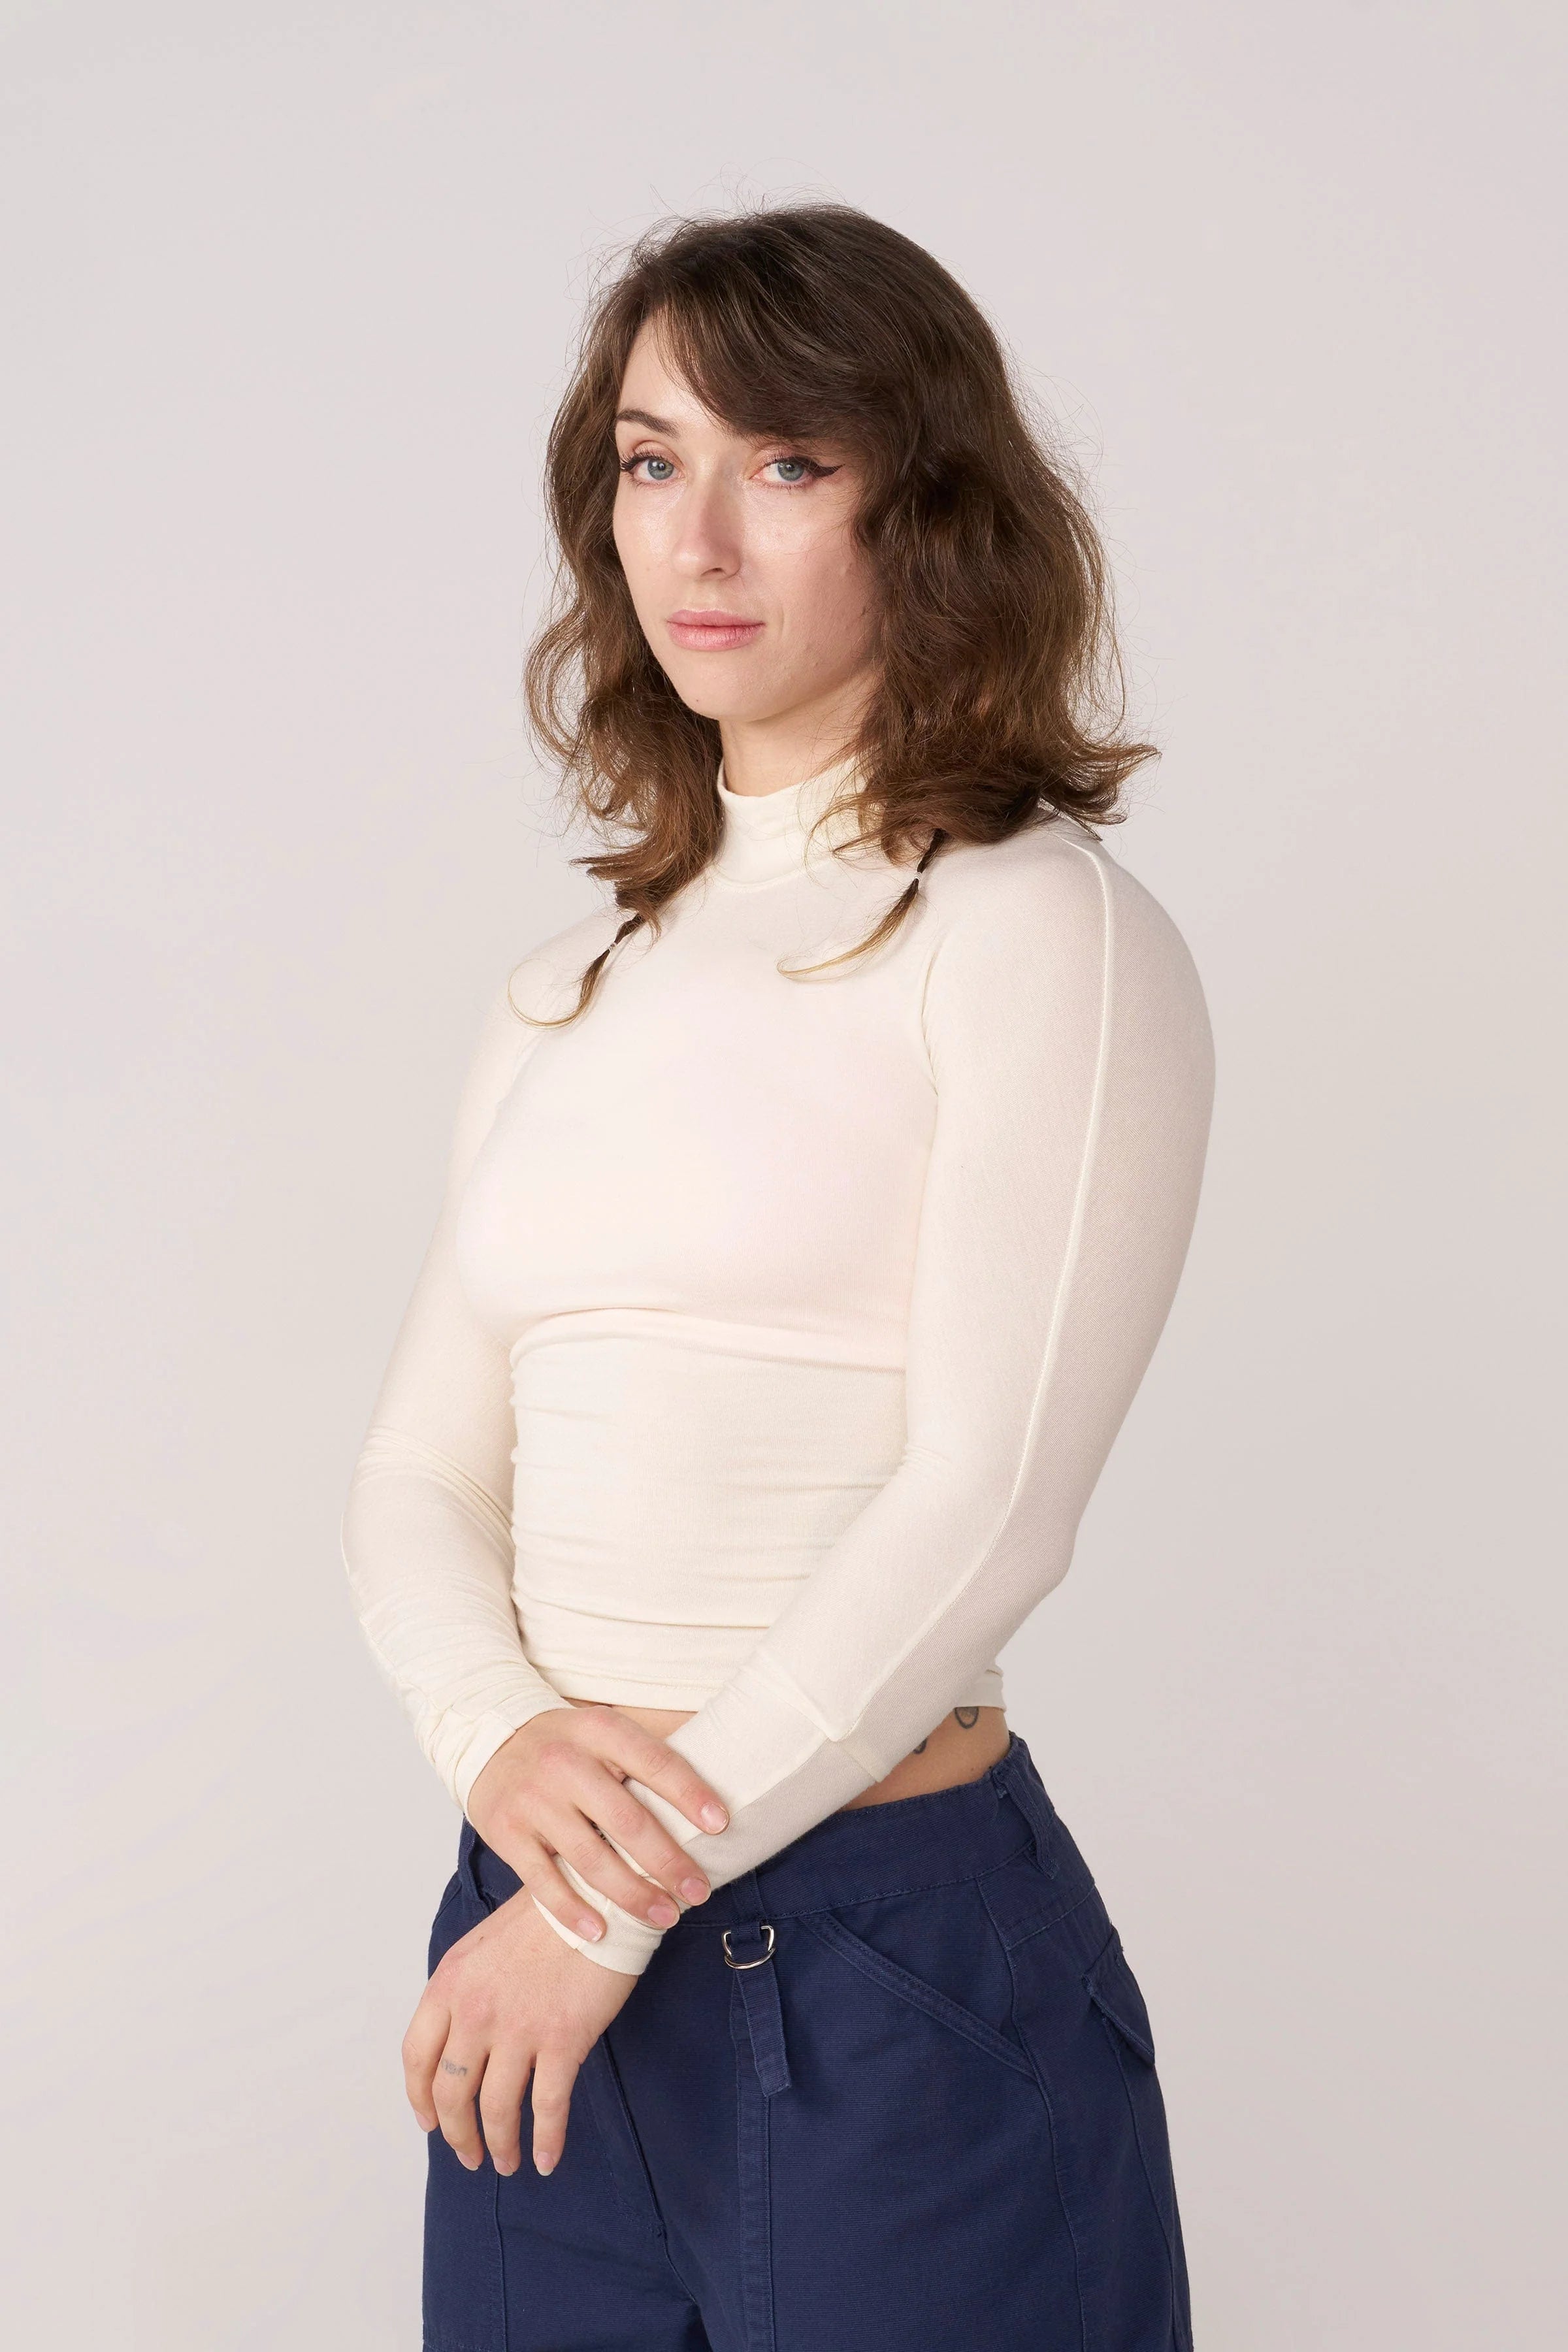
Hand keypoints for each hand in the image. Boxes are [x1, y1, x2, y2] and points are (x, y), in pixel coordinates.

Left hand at [403, 1885, 634, 2175]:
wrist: (596, 1896)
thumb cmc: (545, 1915)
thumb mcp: (483, 1945)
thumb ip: (464, 1991)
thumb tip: (459, 2039)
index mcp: (449, 1984)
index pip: (416, 2057)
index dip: (419, 2099)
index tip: (430, 2123)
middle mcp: (475, 2011)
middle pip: (451, 2093)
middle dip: (457, 2134)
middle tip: (470, 2155)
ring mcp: (518, 2028)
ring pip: (496, 2108)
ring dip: (499, 2145)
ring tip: (507, 2162)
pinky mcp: (562, 2040)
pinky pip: (547, 2107)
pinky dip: (546, 2140)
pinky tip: (547, 2158)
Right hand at [466, 1705, 728, 1943]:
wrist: (490, 1740)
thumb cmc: (568, 1744)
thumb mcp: (605, 1729)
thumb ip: (648, 1755)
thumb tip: (722, 1779)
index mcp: (600, 1730)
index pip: (655, 1762)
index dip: (690, 1795)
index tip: (721, 1827)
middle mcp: (565, 1762)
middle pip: (626, 1821)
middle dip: (668, 1862)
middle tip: (699, 1891)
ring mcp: (533, 1800)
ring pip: (589, 1858)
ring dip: (631, 1895)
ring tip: (665, 1916)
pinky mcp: (506, 1832)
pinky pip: (543, 1881)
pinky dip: (572, 1911)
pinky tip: (599, 1931)